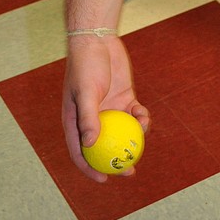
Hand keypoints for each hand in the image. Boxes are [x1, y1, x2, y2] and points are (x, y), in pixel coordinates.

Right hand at [62, 34, 150, 181]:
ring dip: (132, 141)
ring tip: (140, 146)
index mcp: (75, 121)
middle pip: (104, 146)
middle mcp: (93, 119)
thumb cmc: (85, 65)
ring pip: (123, 133)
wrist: (98, 40)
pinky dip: (140, 119)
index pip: (80, 151)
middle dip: (116, 161)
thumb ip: (88, 117)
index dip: (90, 168)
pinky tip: (144, 118)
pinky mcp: (125, 98)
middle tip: (129, 172)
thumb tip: (90, 145)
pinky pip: (134, 115)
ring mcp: (110, 109)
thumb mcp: (86, 92)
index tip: (104, 179)